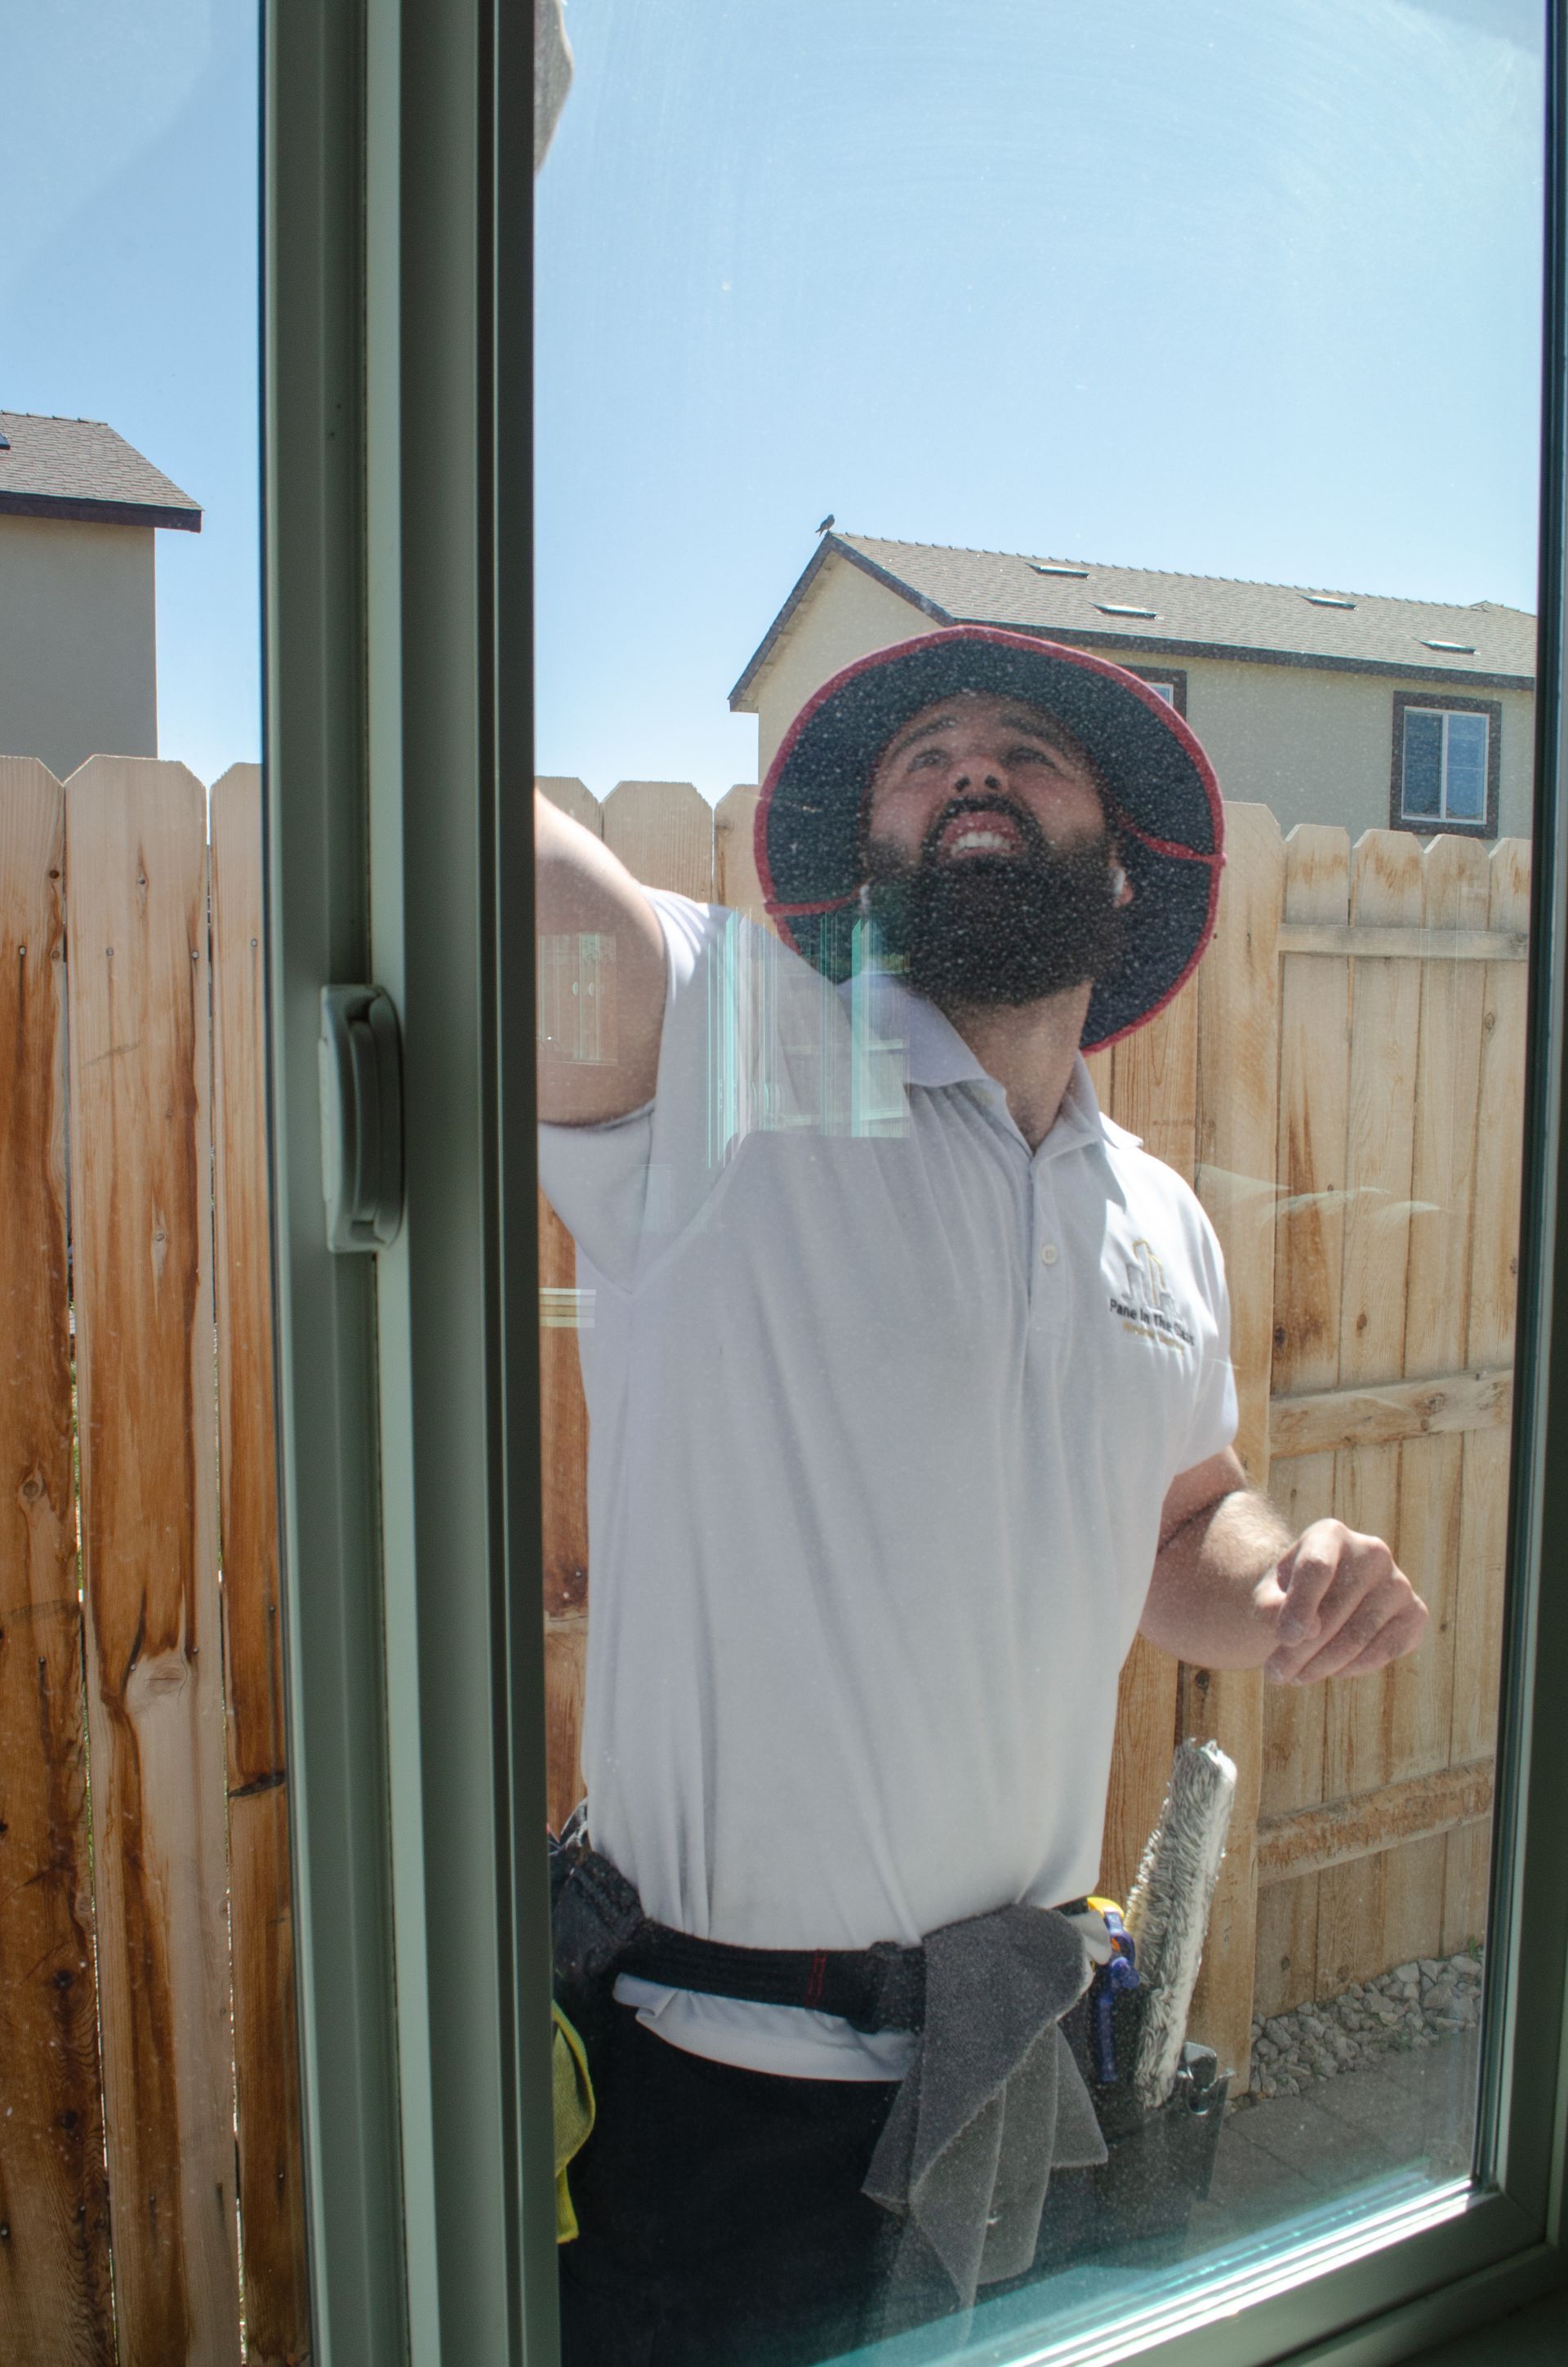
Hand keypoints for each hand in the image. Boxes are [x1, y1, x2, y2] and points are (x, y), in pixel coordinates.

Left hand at [1262, 1519, 1427, 1683]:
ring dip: (1322, 1665)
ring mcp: (1398, 1582)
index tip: (1284, 1638)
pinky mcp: (1416, 1613)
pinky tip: (1331, 1670)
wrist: (1323, 1603)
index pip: (1316, 1568)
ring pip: (1358, 1635)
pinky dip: (1354, 1668)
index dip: (1299, 1606)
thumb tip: (1308, 1631)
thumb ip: (1270, 1607)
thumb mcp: (1267, 1598)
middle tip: (1276, 1675)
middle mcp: (1372, 1551)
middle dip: (1300, 1650)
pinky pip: (1385, 1650)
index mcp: (1330, 1534)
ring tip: (1295, 1677)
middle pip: (1334, 1609)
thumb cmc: (1288, 1597)